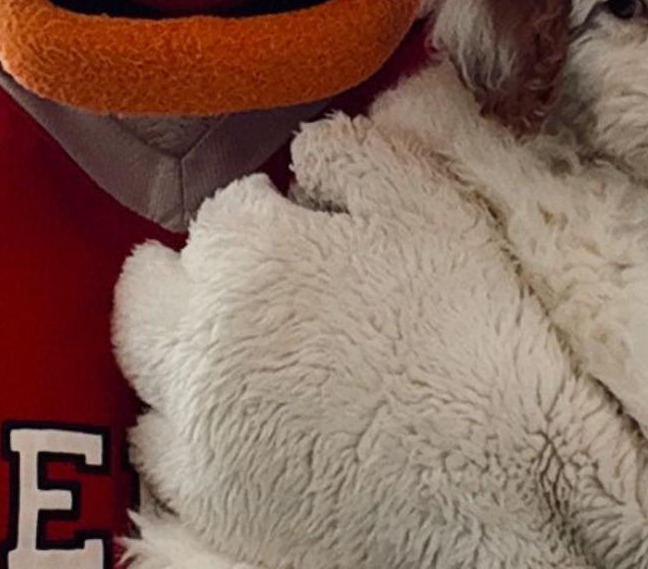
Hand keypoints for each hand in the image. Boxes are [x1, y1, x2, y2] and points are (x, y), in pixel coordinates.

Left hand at [113, 114, 647, 568]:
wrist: (502, 471)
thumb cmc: (472, 326)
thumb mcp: (426, 204)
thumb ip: (350, 154)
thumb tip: (303, 153)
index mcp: (247, 253)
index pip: (224, 212)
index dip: (265, 213)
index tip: (297, 226)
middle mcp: (199, 336)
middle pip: (150, 287)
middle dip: (189, 271)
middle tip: (237, 281)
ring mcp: (196, 425)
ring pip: (145, 367)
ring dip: (178, 347)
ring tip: (231, 352)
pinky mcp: (208, 495)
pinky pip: (157, 449)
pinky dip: (182, 427)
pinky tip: (230, 423)